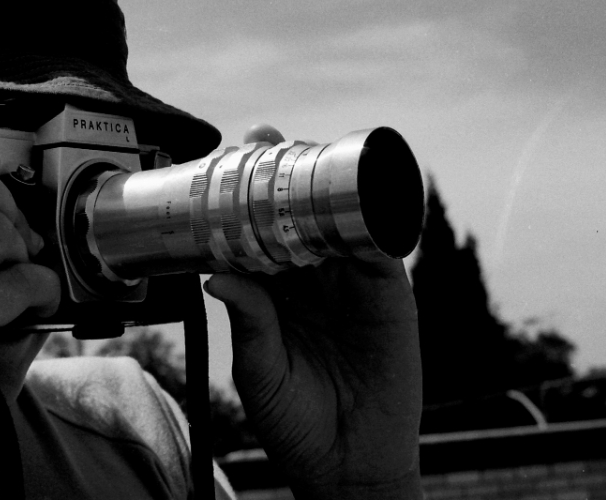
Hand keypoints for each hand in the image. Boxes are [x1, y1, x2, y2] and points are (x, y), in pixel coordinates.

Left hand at [205, 126, 421, 499]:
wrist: (349, 464)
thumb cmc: (296, 422)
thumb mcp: (260, 372)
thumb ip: (249, 322)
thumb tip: (216, 275)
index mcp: (274, 295)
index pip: (258, 235)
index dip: (245, 200)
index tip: (229, 161)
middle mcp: (312, 281)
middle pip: (299, 215)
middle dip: (283, 176)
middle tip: (264, 140)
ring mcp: (351, 283)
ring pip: (339, 221)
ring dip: (325, 187)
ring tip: (303, 155)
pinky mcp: (390, 294)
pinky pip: (382, 248)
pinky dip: (371, 221)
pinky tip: (354, 197)